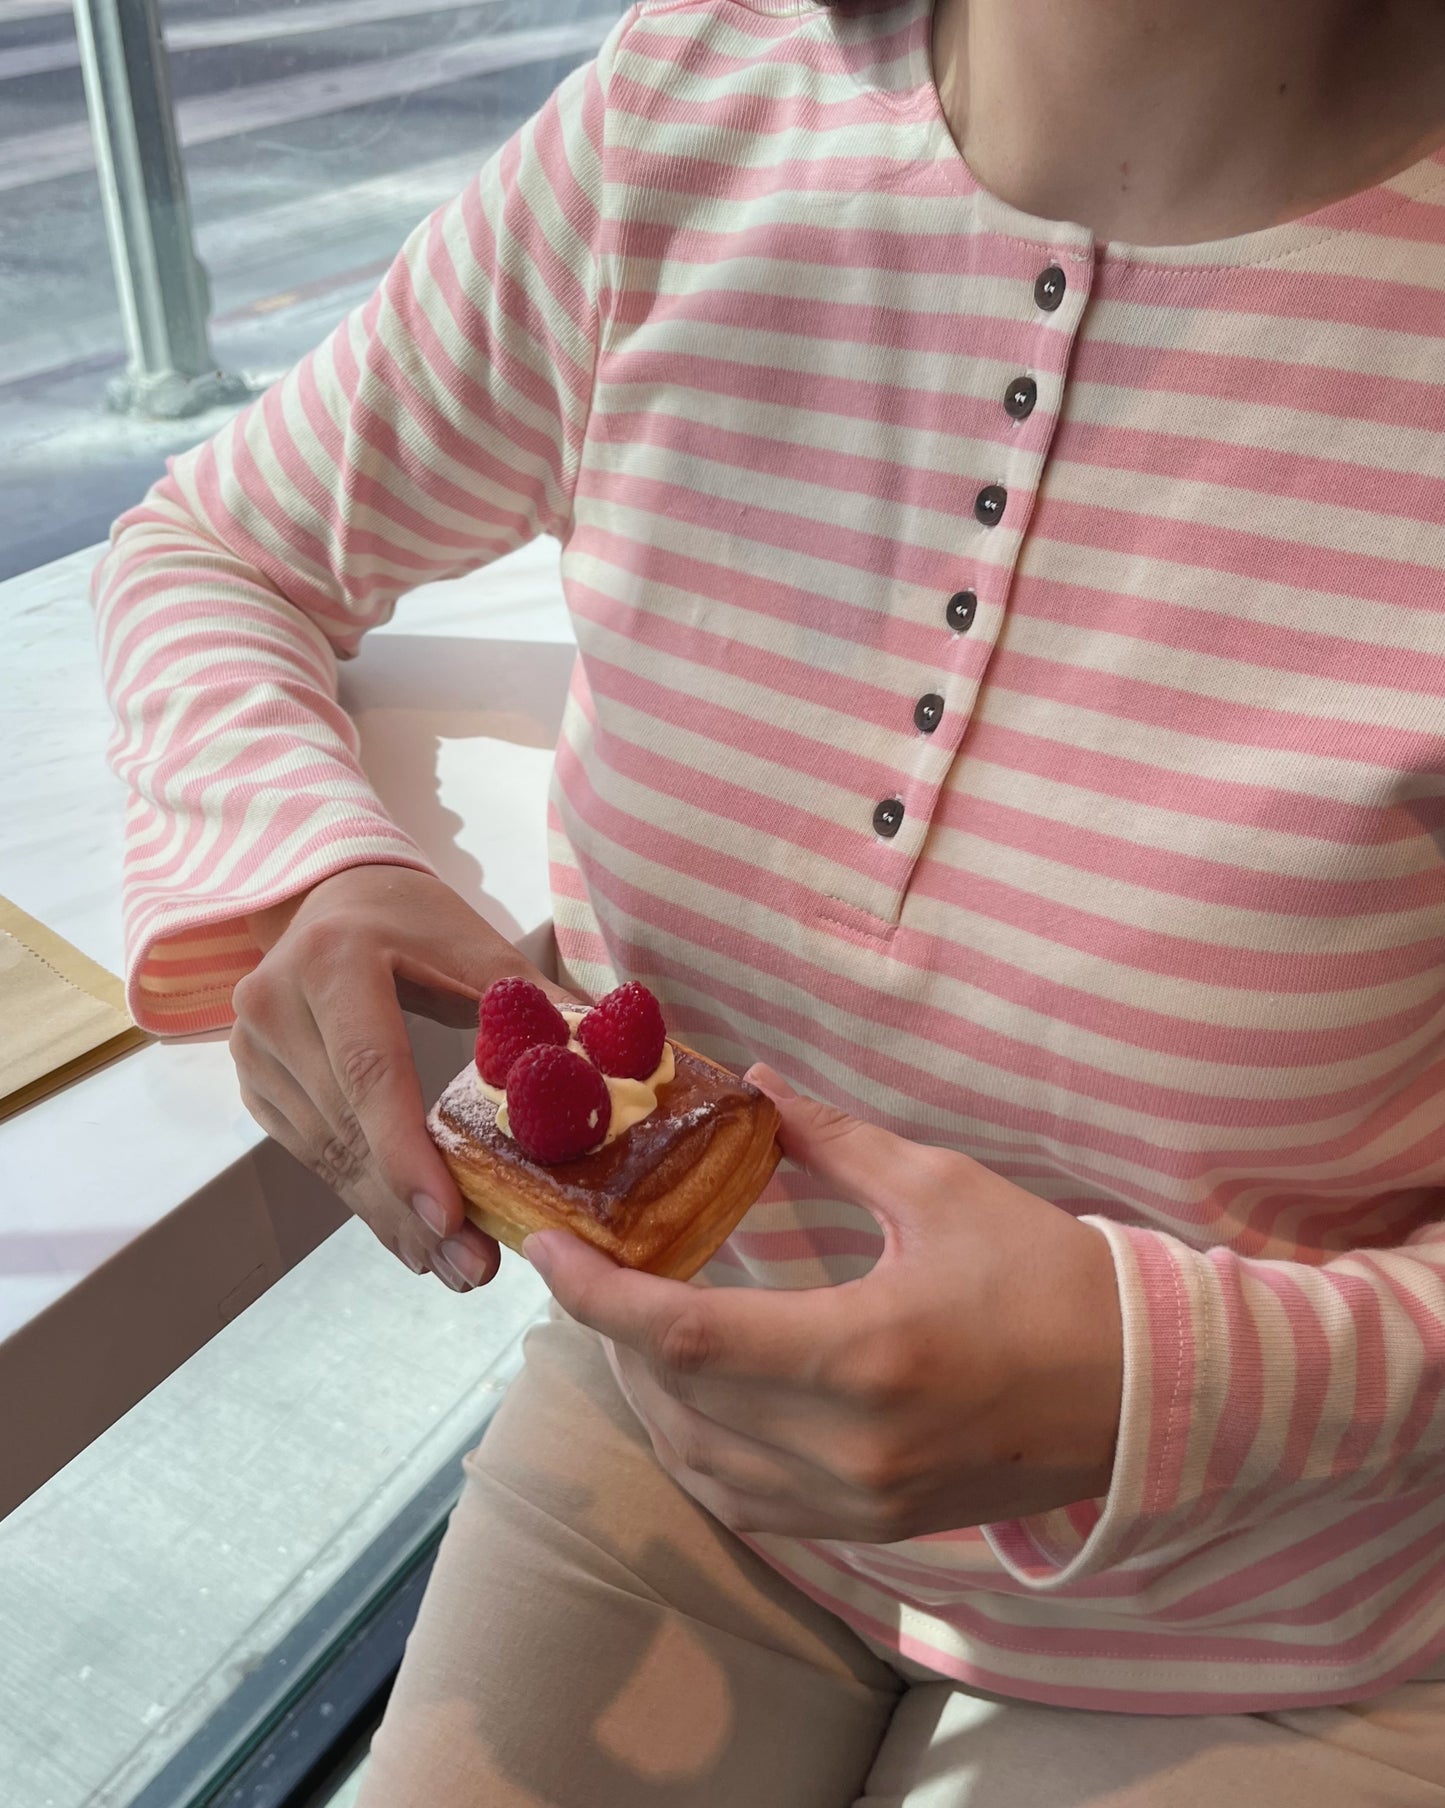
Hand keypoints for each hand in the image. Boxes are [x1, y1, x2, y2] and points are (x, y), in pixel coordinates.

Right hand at [231, 864, 578, 1291]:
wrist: (331, 900)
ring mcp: (254, 1050)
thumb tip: (608, 1064)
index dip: (408, 1153)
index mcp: (334, 961)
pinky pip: (315, 1155)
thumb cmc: (413, 919)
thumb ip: (533, 1005)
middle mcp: (276, 1006)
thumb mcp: (475, 943)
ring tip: (455, 1266)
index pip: (371, 1072)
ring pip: (329, 1155)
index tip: (452, 1217)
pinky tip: (413, 1234)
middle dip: (413, 1209)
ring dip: (392, 1218)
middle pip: (349, 1128)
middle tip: (474, 1267)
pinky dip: (367, 1197)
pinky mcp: (256, 1083)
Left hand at [523, 1066, 1122, 1541]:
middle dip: (614, 1333)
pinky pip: (745, 1503)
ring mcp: (859, 1505)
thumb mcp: (939, 1186)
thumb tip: (750, 1085)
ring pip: (698, 1465)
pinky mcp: (872, 1530)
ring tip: (637, 1323)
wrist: (1143, 1390)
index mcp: (865, 1354)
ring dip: (649, 1394)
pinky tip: (695, 1392)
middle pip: (676, 1401)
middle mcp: (849, 1449)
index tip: (548, 1249)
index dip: (598, 1295)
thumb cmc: (1051, 1274)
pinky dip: (698, 1447)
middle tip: (595, 1267)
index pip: (685, 1336)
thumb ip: (829, 1139)